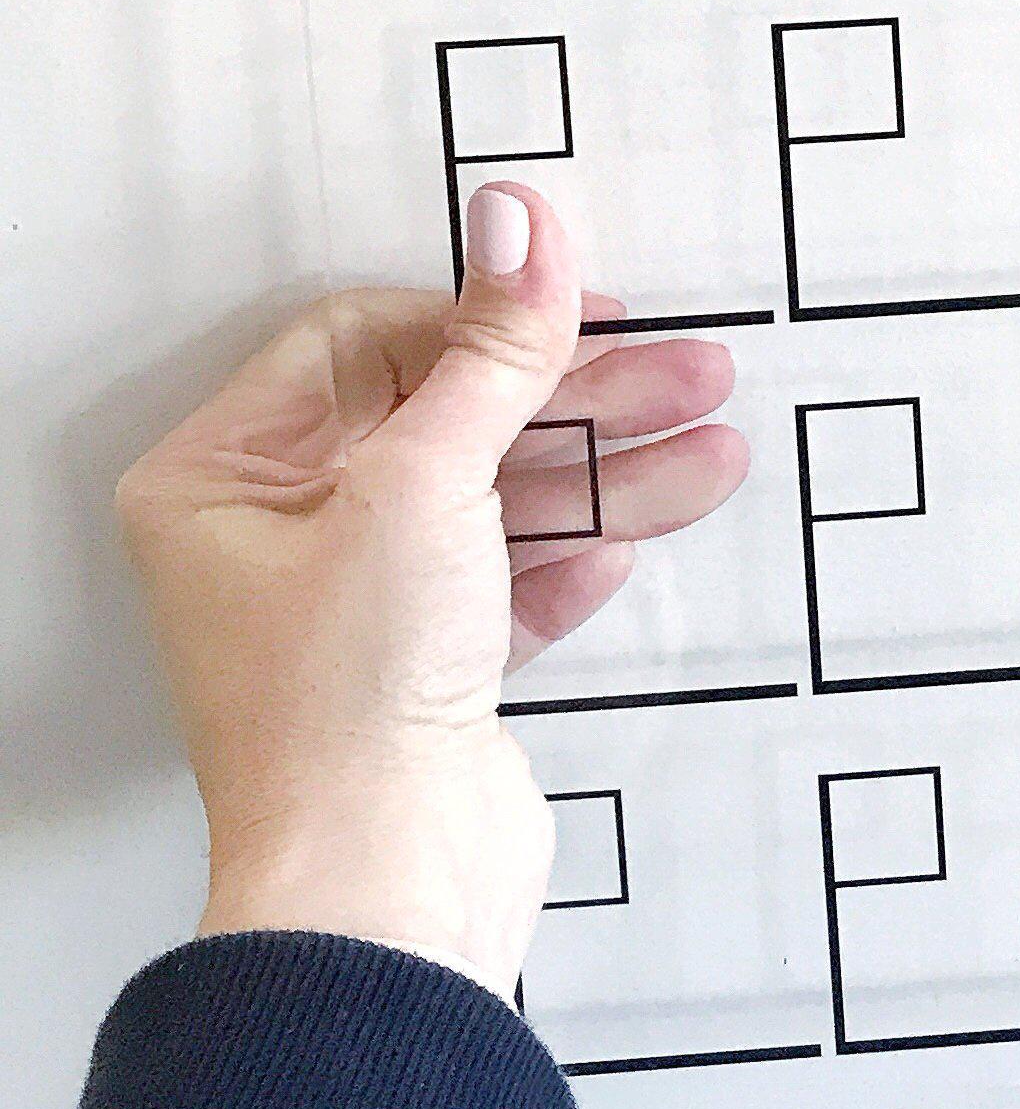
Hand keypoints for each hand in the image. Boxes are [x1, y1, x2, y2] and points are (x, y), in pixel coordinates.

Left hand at [115, 185, 747, 1000]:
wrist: (383, 882)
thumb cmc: (342, 706)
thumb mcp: (427, 481)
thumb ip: (492, 348)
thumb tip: (518, 227)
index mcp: (223, 482)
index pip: (359, 344)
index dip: (477, 316)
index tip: (574, 300)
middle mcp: (274, 540)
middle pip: (446, 419)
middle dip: (576, 396)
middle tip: (680, 370)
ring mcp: (351, 610)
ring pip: (496, 501)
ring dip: (607, 470)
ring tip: (706, 445)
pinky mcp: (421, 673)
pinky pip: (509, 580)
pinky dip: (579, 553)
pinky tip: (636, 534)